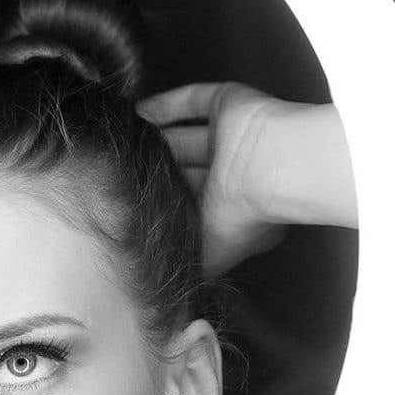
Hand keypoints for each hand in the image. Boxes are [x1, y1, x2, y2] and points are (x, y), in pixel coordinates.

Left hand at [138, 82, 297, 275]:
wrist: (273, 172)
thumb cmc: (243, 218)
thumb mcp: (209, 257)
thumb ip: (188, 266)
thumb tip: (168, 293)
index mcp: (233, 207)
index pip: (193, 206)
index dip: (168, 206)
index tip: (133, 206)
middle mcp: (234, 172)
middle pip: (186, 168)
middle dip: (157, 169)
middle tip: (120, 169)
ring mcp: (233, 136)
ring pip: (187, 136)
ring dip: (156, 137)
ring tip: (122, 140)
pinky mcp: (230, 103)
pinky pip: (193, 101)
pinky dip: (165, 105)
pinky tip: (137, 111)